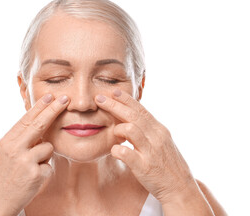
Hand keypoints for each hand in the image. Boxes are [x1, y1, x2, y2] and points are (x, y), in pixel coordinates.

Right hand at [0, 94, 69, 215]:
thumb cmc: (3, 175)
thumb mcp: (6, 153)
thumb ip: (20, 139)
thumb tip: (39, 123)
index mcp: (6, 142)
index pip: (26, 120)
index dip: (39, 107)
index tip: (49, 96)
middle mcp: (14, 149)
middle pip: (39, 125)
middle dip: (53, 110)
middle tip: (65, 99)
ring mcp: (25, 162)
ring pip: (48, 147)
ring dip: (44, 156)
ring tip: (30, 168)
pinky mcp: (35, 175)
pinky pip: (49, 165)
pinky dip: (44, 171)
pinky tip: (32, 179)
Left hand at [95, 89, 195, 204]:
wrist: (180, 189)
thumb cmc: (167, 165)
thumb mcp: (161, 143)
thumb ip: (147, 130)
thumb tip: (131, 119)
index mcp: (159, 130)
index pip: (141, 110)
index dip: (126, 99)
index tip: (113, 91)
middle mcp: (156, 137)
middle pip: (133, 115)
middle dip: (114, 105)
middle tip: (99, 98)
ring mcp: (151, 152)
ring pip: (131, 129)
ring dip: (118, 128)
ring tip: (113, 131)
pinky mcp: (145, 167)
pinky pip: (127, 153)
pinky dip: (117, 150)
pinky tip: (114, 151)